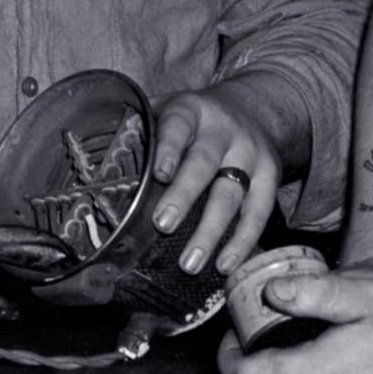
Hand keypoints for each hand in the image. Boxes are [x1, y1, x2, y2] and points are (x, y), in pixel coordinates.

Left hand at [147, 87, 281, 275]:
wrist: (249, 108)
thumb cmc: (192, 122)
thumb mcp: (166, 111)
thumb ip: (140, 132)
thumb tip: (101, 170)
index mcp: (190, 110)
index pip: (178, 127)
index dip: (170, 150)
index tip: (159, 173)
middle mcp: (224, 129)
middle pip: (204, 164)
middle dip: (184, 195)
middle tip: (163, 225)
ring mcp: (251, 153)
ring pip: (232, 194)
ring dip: (211, 231)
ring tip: (190, 263)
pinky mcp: (271, 175)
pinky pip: (259, 211)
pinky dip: (243, 241)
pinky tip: (225, 265)